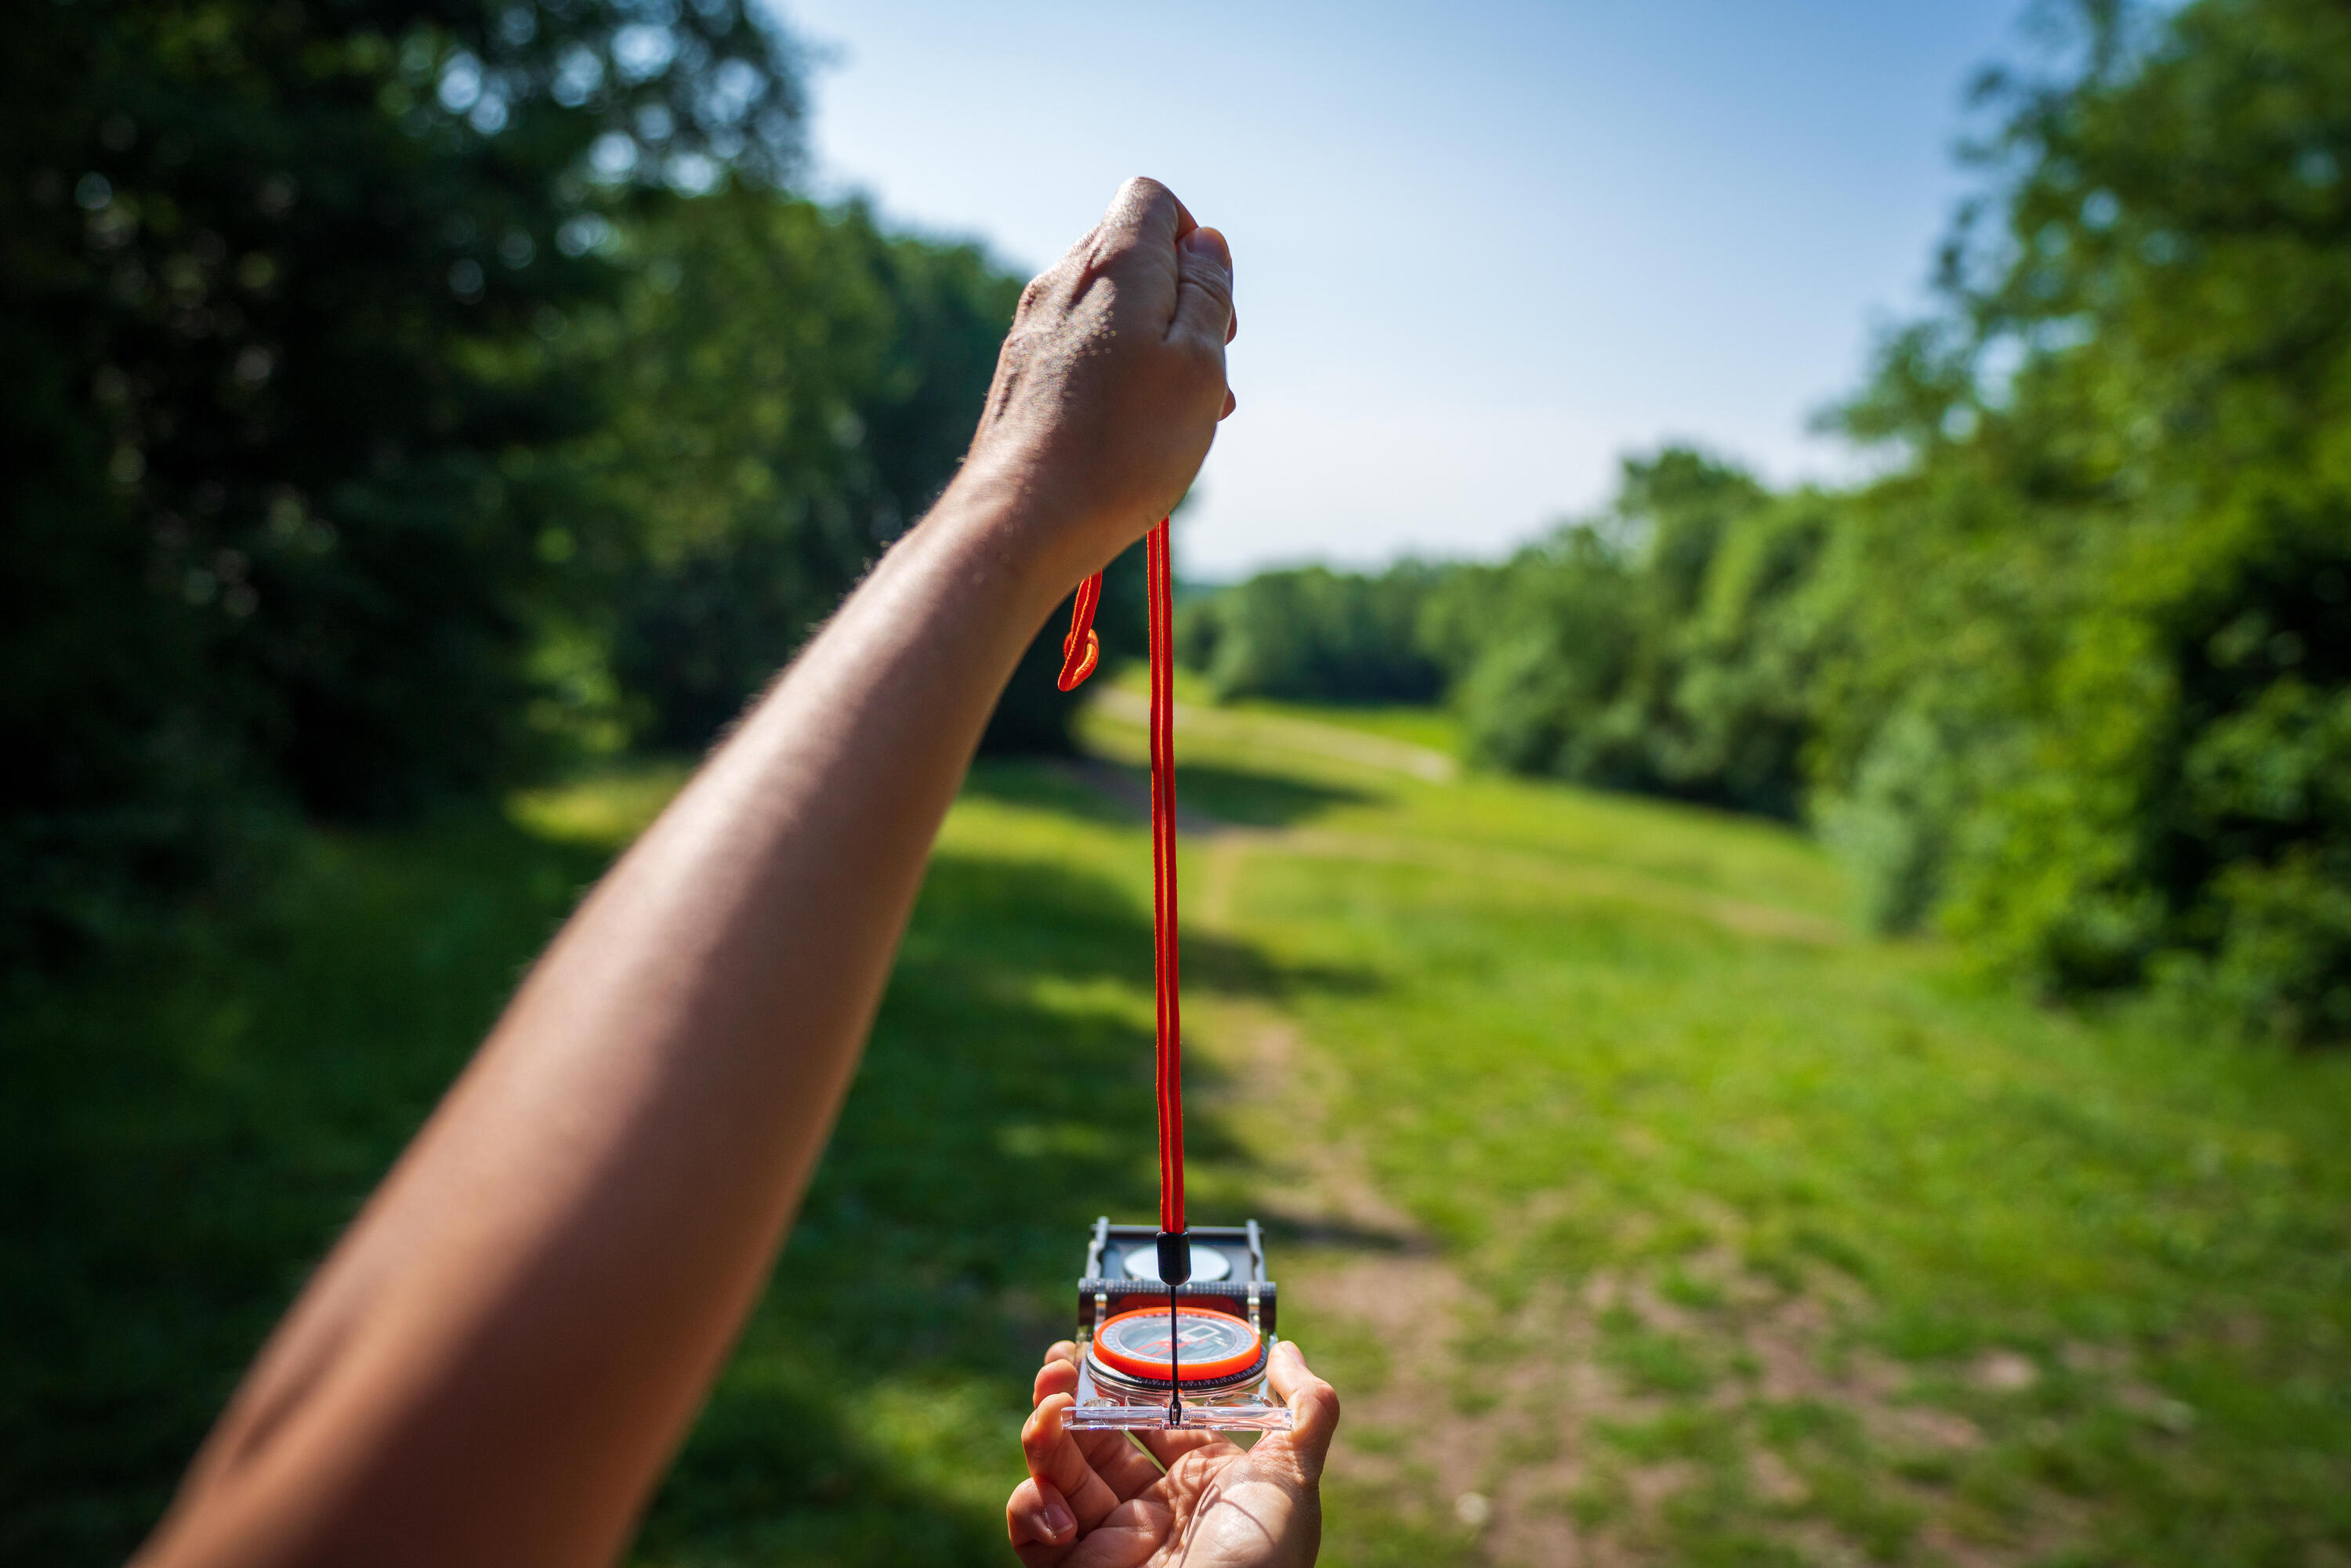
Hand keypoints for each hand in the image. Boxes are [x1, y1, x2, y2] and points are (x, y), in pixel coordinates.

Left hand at [958, 176, 1237, 580]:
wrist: (1024, 519)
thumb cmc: (1124, 446)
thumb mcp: (1198, 363)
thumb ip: (1208, 293)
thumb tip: (1206, 242)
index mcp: (1113, 263)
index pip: (1151, 198)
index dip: (1194, 240)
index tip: (1213, 305)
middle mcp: (1062, 281)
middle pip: (1129, 252)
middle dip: (1179, 296)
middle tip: (1212, 364)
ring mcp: (1033, 328)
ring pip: (1107, 306)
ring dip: (1153, 342)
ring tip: (1186, 410)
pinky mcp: (1019, 373)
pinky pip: (1079, 346)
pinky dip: (1116, 369)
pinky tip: (1135, 428)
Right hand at [1006, 1339, 1338, 1567]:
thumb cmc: (1261, 1564)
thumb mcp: (1295, 1481)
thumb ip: (1305, 1409)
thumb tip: (1286, 1349)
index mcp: (1202, 1480)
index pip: (1155, 1414)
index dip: (1127, 1379)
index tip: (1102, 1343)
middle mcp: (1153, 1506)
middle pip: (1096, 1436)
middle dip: (1070, 1396)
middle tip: (1058, 1362)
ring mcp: (1109, 1539)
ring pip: (1057, 1472)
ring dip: (1044, 1436)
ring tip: (1046, 1413)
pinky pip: (1031, 1530)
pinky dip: (1031, 1509)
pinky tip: (1060, 1509)